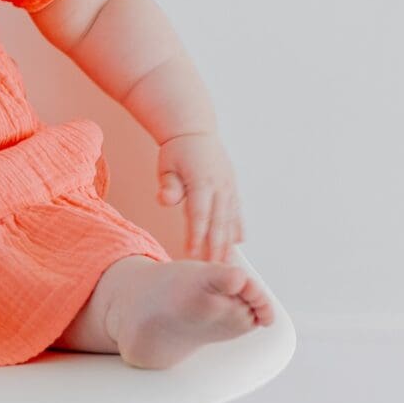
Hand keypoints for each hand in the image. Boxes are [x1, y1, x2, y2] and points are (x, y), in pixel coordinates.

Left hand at [155, 129, 244, 262]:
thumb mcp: (167, 165)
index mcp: (202, 181)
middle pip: (219, 223)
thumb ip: (169, 185)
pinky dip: (237, 229)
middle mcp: (220, 186)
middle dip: (216, 248)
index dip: (196, 236)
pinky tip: (237, 245)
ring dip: (228, 244)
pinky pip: (237, 213)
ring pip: (231, 221)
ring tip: (226, 265)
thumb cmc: (177, 151)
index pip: (199, 214)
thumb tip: (165, 200)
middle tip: (212, 270)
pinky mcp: (233, 189)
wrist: (195, 132)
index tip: (191, 255)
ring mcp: (229, 188)